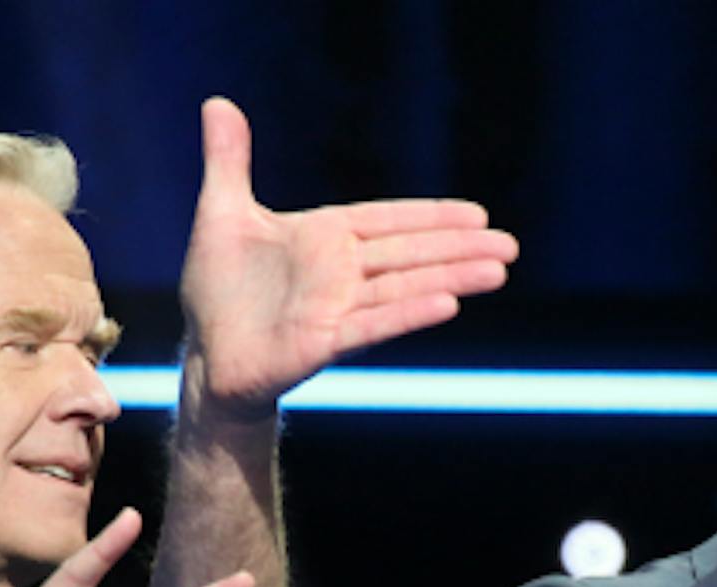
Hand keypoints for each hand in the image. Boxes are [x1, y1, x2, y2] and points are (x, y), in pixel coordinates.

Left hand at [177, 96, 518, 417]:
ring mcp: (335, 308)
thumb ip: (228, 161)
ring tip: (497, 271)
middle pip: (410, 254)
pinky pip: (371, 325)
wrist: (205, 352)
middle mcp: (339, 273)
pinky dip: (408, 313)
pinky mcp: (322, 343)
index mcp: (324, 237)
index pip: (388, 220)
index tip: (478, 215)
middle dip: (460, 248)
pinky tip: (448, 304)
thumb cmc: (217, 290)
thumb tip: (218, 103)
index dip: (432, 217)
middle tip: (511, 246)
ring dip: (451, 278)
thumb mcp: (221, 214)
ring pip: (404, 287)